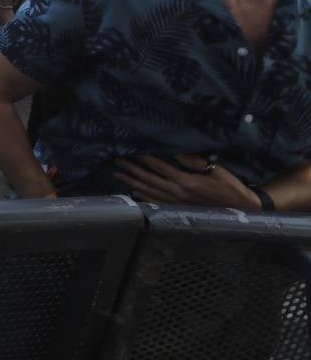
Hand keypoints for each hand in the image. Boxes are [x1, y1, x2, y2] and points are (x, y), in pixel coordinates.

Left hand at [114, 155, 260, 208]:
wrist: (242, 209)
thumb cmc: (230, 186)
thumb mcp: (216, 170)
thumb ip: (195, 162)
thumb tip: (176, 153)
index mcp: (187, 182)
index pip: (160, 167)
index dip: (145, 158)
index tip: (132, 150)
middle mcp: (179, 194)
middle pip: (149, 180)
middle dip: (131, 169)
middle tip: (117, 160)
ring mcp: (178, 203)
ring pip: (149, 192)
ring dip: (132, 182)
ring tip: (118, 174)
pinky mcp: (179, 209)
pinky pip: (157, 203)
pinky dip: (143, 197)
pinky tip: (133, 192)